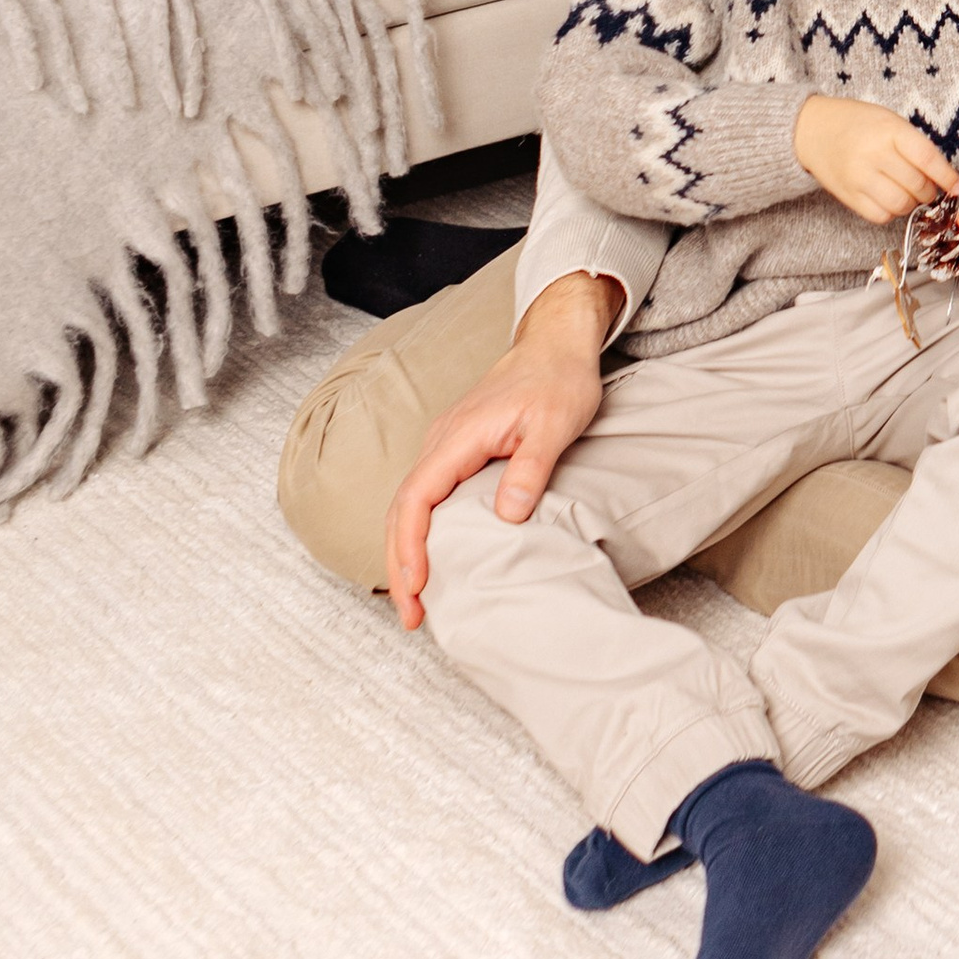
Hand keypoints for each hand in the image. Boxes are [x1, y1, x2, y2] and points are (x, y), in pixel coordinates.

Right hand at [384, 270, 613, 627]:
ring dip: (406, 551)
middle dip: (399, 564)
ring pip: (409, 504)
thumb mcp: (556, 423)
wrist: (556, 343)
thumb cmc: (559, 380)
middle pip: (402, 509)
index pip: (417, 498)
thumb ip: (530, 468)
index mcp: (459, 436)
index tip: (415, 586)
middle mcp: (442, 441)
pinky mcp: (456, 449)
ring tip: (416, 599)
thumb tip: (506, 515)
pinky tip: (432, 557)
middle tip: (412, 615)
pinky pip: (425, 495)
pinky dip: (419, 531)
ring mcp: (446, 444)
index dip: (410, 546)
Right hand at [793, 93, 958, 225]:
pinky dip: (892, 212)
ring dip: (913, 204)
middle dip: (930, 191)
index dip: (947, 176)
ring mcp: (859, 178)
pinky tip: (890, 199)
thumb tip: (944, 177)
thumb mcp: (890, 121)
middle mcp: (873, 155)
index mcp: (888, 131)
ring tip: (910, 193)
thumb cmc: (858, 123)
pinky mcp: (848, 196)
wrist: (813, 130)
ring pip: (901, 205)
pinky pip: (880, 216)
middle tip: (929, 187)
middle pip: (917, 185)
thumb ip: (915, 145)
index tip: (956, 186)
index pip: (927, 158)